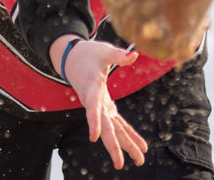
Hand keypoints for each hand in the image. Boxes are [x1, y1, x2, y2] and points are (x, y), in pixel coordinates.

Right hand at [49, 35, 146, 168]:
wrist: (73, 59)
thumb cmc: (88, 53)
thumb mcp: (103, 50)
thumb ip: (118, 55)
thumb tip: (134, 55)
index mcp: (91, 88)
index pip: (92, 107)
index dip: (93, 122)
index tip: (93, 137)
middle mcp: (94, 102)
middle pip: (103, 127)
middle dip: (112, 145)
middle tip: (121, 164)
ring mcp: (100, 107)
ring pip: (112, 130)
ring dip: (125, 145)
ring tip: (139, 160)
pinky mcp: (105, 107)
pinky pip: (118, 124)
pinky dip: (129, 135)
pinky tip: (140, 147)